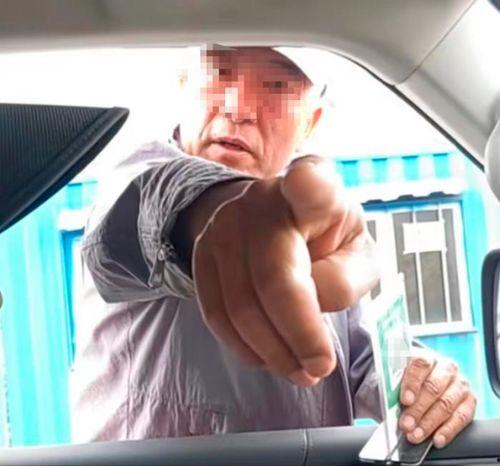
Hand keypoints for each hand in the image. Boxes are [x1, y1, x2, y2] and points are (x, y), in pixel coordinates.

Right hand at [187, 156, 378, 385]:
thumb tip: (311, 306)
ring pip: (240, 304)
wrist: (271, 223)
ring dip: (272, 350)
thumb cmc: (325, 240)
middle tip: (318, 368)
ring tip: (298, 369)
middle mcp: (262, 200)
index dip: (306, 183)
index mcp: (314, 188)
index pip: (309, 181)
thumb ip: (347, 279)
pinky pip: (216, 313)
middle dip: (298, 334)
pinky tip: (267, 355)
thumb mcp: (356, 253)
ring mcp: (224, 225)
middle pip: (274, 277)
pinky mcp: (202, 254)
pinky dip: (243, 346)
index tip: (306, 182)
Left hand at [399, 352, 475, 448]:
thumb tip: (387, 399)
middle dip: (418, 409)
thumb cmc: (403, 380)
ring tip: (416, 434)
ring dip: (430, 423)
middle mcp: (446, 367)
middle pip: (434, 387)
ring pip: (447, 404)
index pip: (420, 365)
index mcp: (425, 356)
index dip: (412, 383)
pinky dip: (448, 430)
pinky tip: (437, 439)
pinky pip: (462, 417)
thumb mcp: (393, 376)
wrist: (417, 384)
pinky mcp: (469, 401)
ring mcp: (460, 383)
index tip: (405, 400)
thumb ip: (391, 384)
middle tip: (406, 424)